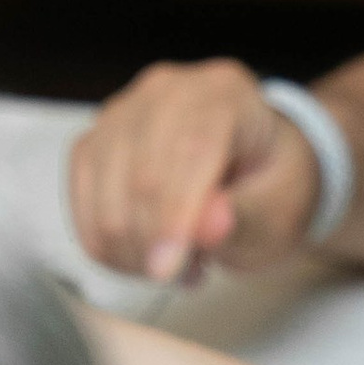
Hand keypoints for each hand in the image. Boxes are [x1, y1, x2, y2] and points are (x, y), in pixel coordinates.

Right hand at [68, 62, 321, 281]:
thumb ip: (246, 218)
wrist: (251, 168)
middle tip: (189, 273)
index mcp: (224, 92)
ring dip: (135, 252)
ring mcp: (121, 113)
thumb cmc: (269, 185)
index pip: (190, 148)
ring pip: (106, 200)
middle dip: (156, 244)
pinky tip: (147, 253)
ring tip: (178, 261)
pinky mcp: (93, 145)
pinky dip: (110, 248)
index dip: (175, 215)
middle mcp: (166, 91)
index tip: (169, 270)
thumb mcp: (280, 209)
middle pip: (140, 176)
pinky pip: (84, 209)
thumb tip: (206, 227)